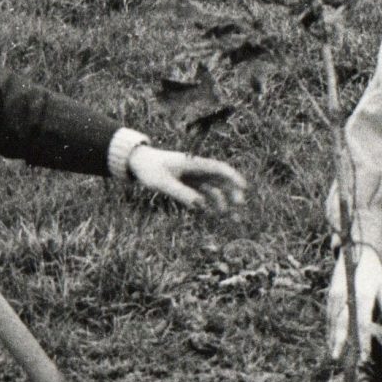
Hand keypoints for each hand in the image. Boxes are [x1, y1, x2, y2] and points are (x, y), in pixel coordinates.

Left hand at [128, 146, 248, 213]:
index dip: (233, 177)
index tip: (244, 188)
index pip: (218, 168)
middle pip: (220, 180)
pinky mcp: (188, 185)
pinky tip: (213, 215)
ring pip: (213, 189)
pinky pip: (202, 195)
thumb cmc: (149, 169)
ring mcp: (192, 178)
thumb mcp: (163, 183)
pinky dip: (209, 204)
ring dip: (222, 202)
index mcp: (193, 163)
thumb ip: (181, 193)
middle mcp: (196, 170)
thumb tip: (201, 206)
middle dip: (232, 192)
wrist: (137, 163)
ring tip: (230, 217)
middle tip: (239, 206)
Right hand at [324, 247, 381, 362]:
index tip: (364, 356)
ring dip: (331, 337)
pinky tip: (330, 339)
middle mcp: (347, 296)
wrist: (356, 249)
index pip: (362, 323)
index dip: (363, 341)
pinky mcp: (330, 294)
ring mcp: (336, 294)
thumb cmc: (373, 272)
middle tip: (337, 359)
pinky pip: (328, 314)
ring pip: (331, 320)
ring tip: (333, 354)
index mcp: (363, 295)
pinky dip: (328, 327)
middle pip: (341, 323)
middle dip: (339, 342)